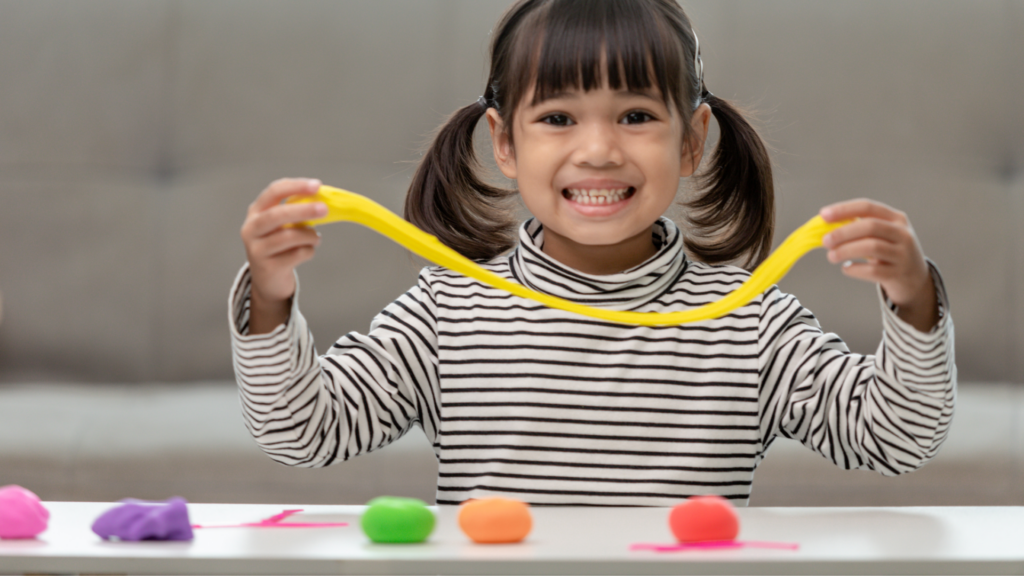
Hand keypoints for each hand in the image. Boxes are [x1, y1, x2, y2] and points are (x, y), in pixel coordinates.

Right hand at [240, 178, 326, 333]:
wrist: (268, 279)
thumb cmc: (280, 246)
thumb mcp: (282, 225)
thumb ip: (296, 212)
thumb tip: (323, 200)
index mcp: (256, 211)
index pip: (274, 192)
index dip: (296, 186)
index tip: (317, 185)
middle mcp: (251, 228)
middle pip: (277, 214)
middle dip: (303, 210)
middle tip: (324, 209)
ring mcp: (257, 249)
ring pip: (289, 236)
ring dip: (309, 236)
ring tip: (316, 238)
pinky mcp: (268, 267)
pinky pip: (296, 254)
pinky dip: (309, 251)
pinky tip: (308, 251)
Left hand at [819, 199, 938, 331]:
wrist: (914, 278)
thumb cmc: (888, 252)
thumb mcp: (881, 236)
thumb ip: (859, 229)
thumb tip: (824, 228)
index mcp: (896, 218)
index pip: (867, 207)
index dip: (844, 209)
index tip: (823, 215)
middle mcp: (903, 233)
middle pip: (870, 226)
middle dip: (843, 233)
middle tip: (825, 241)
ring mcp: (903, 254)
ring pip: (872, 247)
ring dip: (846, 250)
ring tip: (831, 256)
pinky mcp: (899, 273)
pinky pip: (873, 270)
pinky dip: (855, 269)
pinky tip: (846, 268)